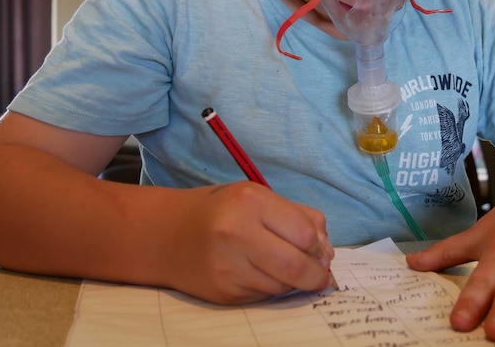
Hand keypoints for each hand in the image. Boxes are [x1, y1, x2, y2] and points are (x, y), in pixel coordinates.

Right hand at [161, 181, 334, 303]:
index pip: (305, 234)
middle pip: (296, 266)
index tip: (321, 250)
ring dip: (292, 282)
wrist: (167, 234)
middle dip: (316, 275)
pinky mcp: (223, 293)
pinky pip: (263, 297)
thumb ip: (298, 216)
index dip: (319, 246)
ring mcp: (227, 267)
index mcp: (251, 202)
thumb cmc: (221, 210)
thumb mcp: (258, 197)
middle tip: (320, 274)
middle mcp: (237, 233)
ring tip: (284, 267)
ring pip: (282, 286)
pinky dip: (271, 289)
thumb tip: (327, 250)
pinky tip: (261, 274)